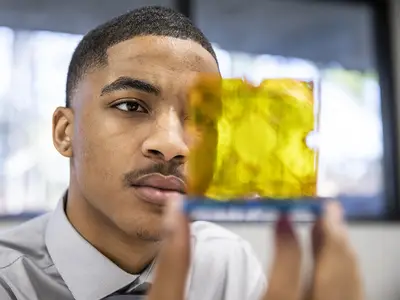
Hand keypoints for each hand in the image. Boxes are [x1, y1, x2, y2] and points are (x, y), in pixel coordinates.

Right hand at [147, 200, 363, 299]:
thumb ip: (174, 262)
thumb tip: (176, 213)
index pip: (285, 280)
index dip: (289, 242)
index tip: (282, 216)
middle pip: (328, 292)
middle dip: (332, 246)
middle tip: (327, 211)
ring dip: (342, 265)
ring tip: (333, 233)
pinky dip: (343, 286)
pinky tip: (331, 270)